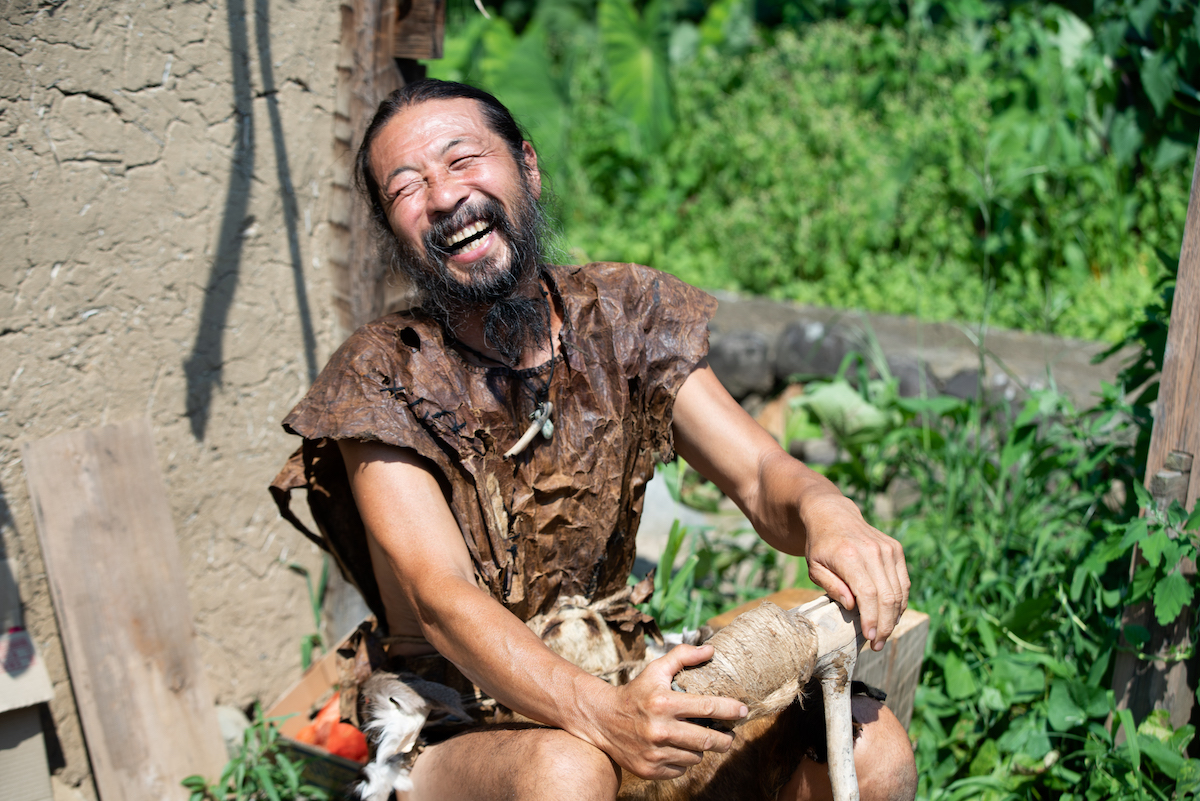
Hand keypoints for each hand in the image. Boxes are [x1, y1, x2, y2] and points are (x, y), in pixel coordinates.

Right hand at [586, 644, 747, 779]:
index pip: (707, 708)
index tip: (743, 711)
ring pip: (695, 757)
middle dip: (725, 739)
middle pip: (707, 740)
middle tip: (730, 735)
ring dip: (701, 749)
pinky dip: (684, 760)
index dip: (730, 710)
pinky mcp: (650, 769)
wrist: (602, 720)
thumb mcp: (655, 670)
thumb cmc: (635, 692)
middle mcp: (660, 730)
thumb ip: (682, 657)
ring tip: (697, 739)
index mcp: (664, 703)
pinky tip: (677, 748)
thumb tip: (710, 650)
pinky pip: (681, 769)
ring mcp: (655, 752)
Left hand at [801, 491, 909, 651]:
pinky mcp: (896, 549)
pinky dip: (900, 602)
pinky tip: (891, 617)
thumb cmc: (820, 546)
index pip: (868, 594)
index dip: (871, 619)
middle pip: (887, 597)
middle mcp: (873, 551)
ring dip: (894, 618)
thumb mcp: (814, 568)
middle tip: (877, 644)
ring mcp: (887, 549)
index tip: (869, 638)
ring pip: (899, 592)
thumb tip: (852, 607)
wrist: (833, 515)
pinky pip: (903, 582)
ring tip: (883, 634)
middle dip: (884, 625)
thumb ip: (832, 587)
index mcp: (849, 555)